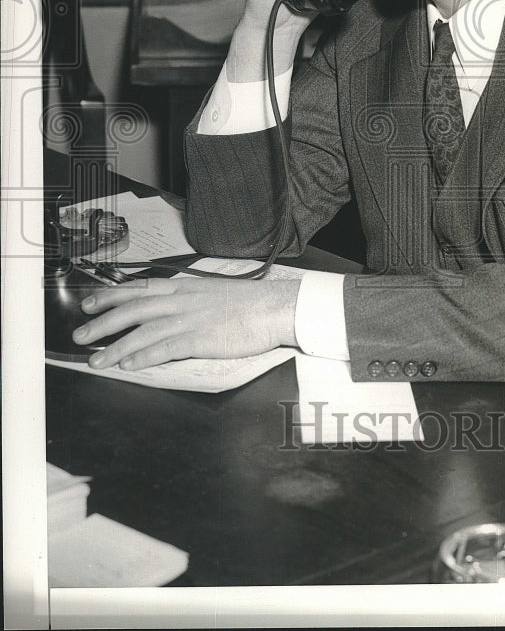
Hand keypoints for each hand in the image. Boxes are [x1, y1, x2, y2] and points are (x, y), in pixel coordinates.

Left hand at [72, 276, 300, 370]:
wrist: (275, 307)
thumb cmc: (249, 303)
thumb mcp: (213, 293)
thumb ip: (189, 301)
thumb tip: (169, 311)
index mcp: (184, 287)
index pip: (139, 288)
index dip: (111, 296)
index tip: (89, 303)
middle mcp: (182, 300)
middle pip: (133, 309)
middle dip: (103, 323)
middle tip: (80, 335)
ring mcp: (190, 319)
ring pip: (143, 331)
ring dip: (116, 346)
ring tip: (96, 360)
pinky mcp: (201, 338)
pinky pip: (165, 348)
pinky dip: (143, 356)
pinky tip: (128, 365)